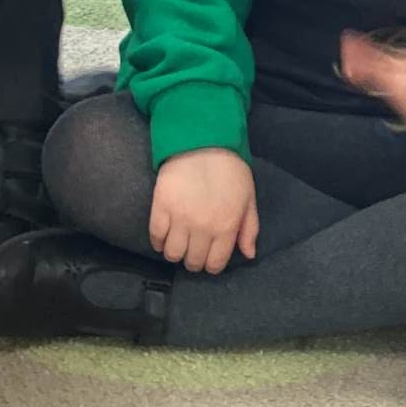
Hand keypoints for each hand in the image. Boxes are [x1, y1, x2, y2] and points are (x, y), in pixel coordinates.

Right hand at [150, 149, 258, 274]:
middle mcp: (203, 228)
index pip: (215, 263)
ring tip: (178, 244)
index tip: (208, 258)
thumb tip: (248, 254)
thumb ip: (249, 229)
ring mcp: (180, 219)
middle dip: (194, 261)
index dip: (211, 265)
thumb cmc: (230, 169)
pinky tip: (163, 237)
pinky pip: (155, 236)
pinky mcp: (160, 207)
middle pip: (193, 262)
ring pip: (172, 253)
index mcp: (226, 227)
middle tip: (193, 250)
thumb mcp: (248, 198)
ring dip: (175, 253)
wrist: (202, 142)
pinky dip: (158, 242)